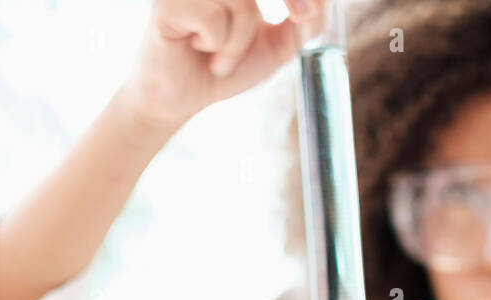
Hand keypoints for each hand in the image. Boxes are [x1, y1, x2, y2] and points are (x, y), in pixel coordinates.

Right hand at [119, 0, 321, 129]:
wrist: (182, 98)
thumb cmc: (225, 66)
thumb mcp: (276, 45)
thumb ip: (305, 22)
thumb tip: (323, 3)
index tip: (312, 9)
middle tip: (302, 17)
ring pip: (241, 0)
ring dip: (241, 38)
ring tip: (222, 58)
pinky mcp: (167, 3)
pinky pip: (214, 18)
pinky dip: (218, 45)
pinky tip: (199, 51)